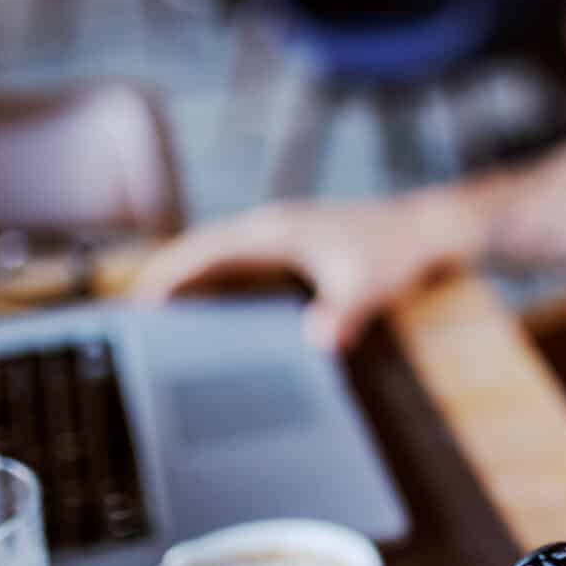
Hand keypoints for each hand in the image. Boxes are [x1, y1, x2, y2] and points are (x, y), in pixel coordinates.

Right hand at [132, 193, 480, 348]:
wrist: (428, 229)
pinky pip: (244, 261)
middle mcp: (273, 225)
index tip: (142, 296)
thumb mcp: (366, 287)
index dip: (171, 270)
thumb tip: (320, 340)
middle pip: (205, 248)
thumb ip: (342, 314)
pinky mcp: (297, 243)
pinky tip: (216, 304)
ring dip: (193, 276)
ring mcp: (284, 232)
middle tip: (137, 312)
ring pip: (222, 253)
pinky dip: (221, 278)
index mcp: (276, 230)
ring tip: (162, 311)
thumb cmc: (397, 251)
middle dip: (169, 275)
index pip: (207, 247)